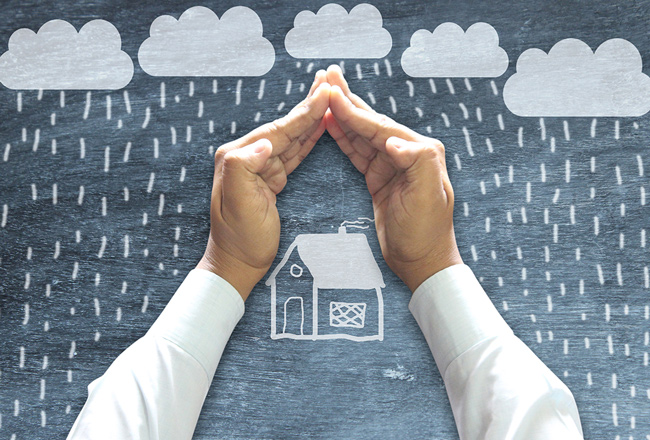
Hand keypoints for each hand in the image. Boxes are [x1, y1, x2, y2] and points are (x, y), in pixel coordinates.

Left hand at [197, 72, 330, 299]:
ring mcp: (259, 167)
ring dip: (311, 118)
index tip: (323, 93)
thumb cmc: (239, 237)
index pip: (277, 130)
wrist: (238, 263)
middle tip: (329, 82)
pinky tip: (320, 127)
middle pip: (285, 127)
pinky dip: (308, 139)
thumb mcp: (238, 204)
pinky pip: (294, 154)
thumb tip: (265, 143)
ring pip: (292, 137)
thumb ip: (244, 168)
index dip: (303, 113)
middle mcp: (247, 156)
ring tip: (328, 97)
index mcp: (238, 157)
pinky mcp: (271, 179)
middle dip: (308, 106)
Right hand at [324, 65, 462, 291]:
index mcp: (421, 152)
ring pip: (362, 134)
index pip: (381, 127)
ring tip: (324, 94)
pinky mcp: (380, 178)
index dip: (355, 111)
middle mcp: (407, 153)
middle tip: (327, 78)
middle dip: (348, 101)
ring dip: (343, 115)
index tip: (332, 95)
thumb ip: (417, 163)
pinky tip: (331, 124)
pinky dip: (343, 137)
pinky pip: (358, 153)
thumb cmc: (426, 232)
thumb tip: (393, 141)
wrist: (421, 261)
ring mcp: (392, 165)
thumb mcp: (427, 199)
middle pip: (372, 122)